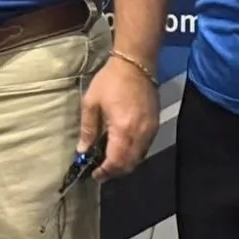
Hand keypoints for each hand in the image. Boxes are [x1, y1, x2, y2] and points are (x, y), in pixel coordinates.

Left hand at [78, 55, 158, 178]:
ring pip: (139, 158)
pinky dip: (134, 155)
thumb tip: (82, 150)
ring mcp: (150, 130)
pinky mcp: (155, 125)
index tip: (95, 174)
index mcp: (123, 128)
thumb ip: (88, 129)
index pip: (116, 161)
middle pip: (129, 164)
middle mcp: (139, 133)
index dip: (105, 172)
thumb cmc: (111, 80)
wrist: (136, 64)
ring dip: (125, 165)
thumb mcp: (91, 102)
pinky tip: (123, 151)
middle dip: (115, 172)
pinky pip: (145, 148)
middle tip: (101, 172)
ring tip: (110, 163)